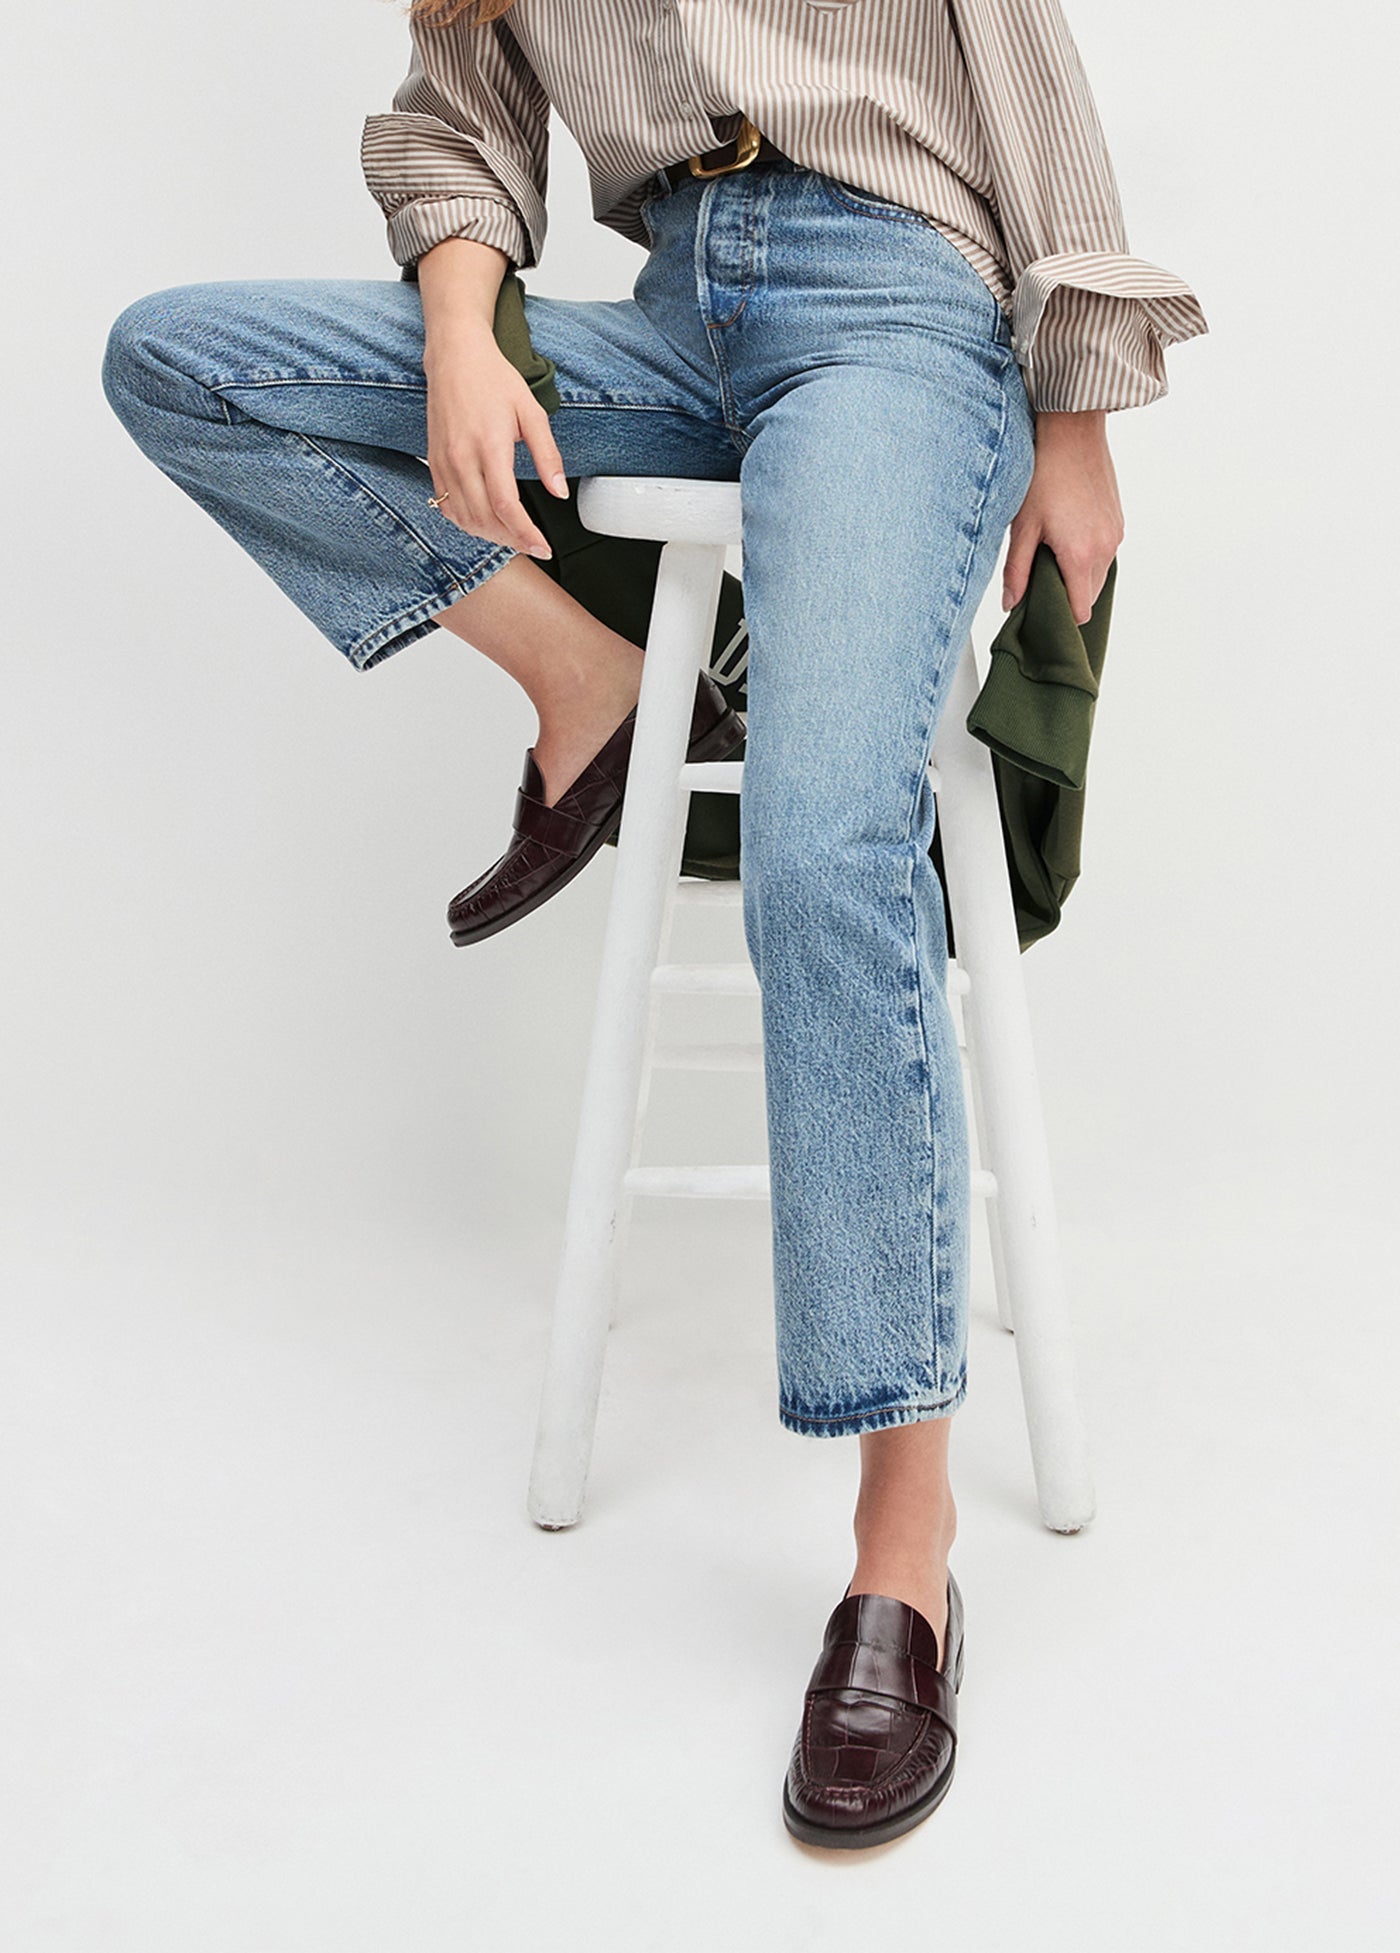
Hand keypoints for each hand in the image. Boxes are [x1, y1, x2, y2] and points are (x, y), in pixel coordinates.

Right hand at [423, 326, 569, 560]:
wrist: (455, 358)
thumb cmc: (494, 380)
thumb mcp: (532, 412)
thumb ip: (548, 455)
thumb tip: (560, 491)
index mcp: (489, 445)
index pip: (506, 506)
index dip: (526, 534)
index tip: (543, 547)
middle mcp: (461, 458)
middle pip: (485, 519)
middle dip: (512, 540)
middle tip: (534, 545)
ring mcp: (444, 462)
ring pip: (465, 518)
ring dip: (491, 535)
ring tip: (514, 536)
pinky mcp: (433, 463)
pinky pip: (448, 507)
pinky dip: (468, 523)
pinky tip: (487, 522)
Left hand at [1001, 409, 1123, 625]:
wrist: (1072, 432)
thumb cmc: (1046, 473)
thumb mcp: (1022, 527)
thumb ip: (1017, 571)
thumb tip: (1011, 604)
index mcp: (1081, 555)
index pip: (1079, 611)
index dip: (1060, 617)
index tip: (1041, 612)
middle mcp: (1105, 548)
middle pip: (1089, 597)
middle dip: (1067, 596)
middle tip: (1040, 580)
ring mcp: (1115, 534)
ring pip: (1098, 576)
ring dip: (1077, 576)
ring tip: (1051, 554)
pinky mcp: (1118, 522)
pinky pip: (1105, 553)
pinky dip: (1087, 556)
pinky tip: (1066, 536)